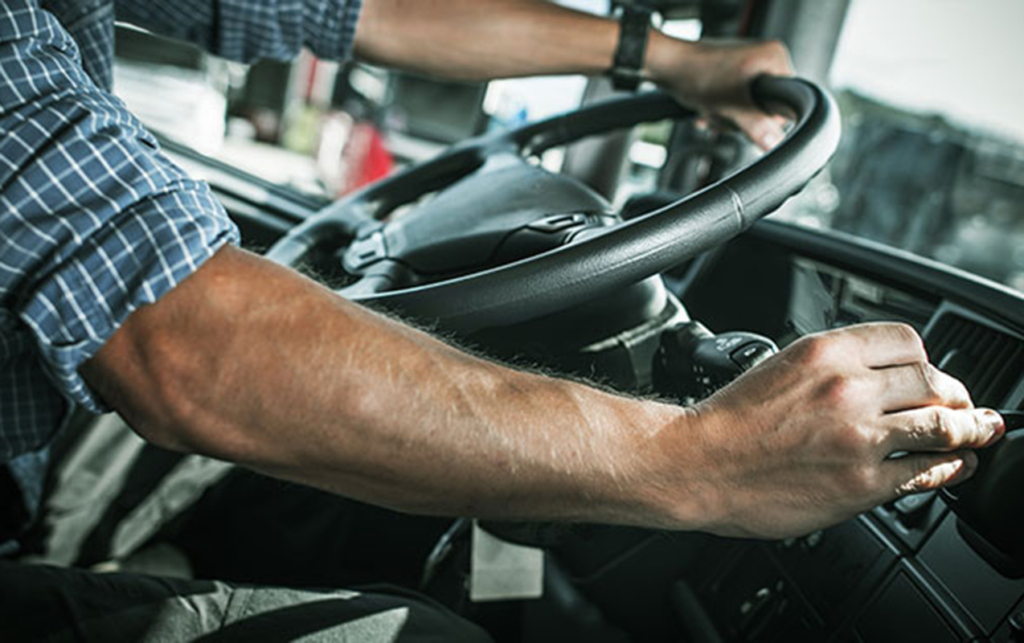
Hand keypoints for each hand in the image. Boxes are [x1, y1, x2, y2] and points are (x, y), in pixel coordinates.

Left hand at [647, 36, 794, 149]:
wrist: (668, 66)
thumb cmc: (697, 74)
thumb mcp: (731, 107)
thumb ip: (757, 127)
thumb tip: (776, 144)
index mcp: (775, 58)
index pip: (788, 102)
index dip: (767, 118)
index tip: (747, 119)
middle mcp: (766, 58)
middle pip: (766, 109)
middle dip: (740, 118)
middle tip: (724, 112)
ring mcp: (749, 66)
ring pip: (748, 109)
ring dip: (726, 117)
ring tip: (712, 108)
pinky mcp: (734, 74)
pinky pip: (735, 103)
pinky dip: (720, 110)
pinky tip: (707, 107)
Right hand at [659, 323, 1004, 538]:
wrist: (697, 463)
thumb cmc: (729, 420)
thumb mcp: (780, 364)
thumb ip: (832, 365)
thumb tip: (881, 375)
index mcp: (826, 350)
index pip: (909, 341)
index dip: (927, 360)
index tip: (931, 374)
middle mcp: (849, 388)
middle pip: (935, 381)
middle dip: (954, 396)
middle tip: (962, 407)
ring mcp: (860, 437)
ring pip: (944, 426)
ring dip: (968, 431)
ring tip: (977, 433)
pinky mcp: (862, 482)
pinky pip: (926, 472)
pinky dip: (949, 469)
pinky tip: (954, 466)